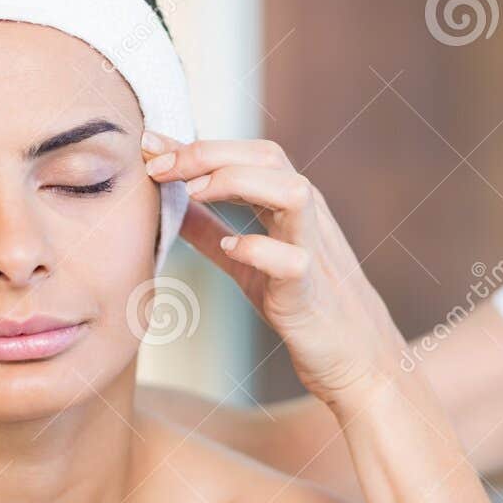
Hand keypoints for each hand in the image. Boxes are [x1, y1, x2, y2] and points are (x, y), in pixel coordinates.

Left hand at [141, 132, 408, 406]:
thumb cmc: (301, 303)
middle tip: (158, 165)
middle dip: (208, 154)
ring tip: (194, 192)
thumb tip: (168, 203)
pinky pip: (292, 259)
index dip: (196, 146)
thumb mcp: (248, 258)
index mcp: (287, 204)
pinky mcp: (311, 290)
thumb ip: (210, 229)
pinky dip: (259, 248)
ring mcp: (314, 248)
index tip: (149, 145)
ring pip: (292, 191)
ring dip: (239, 182)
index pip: (245, 154)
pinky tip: (230, 247)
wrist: (354, 357)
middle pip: (267, 157)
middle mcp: (306, 215)